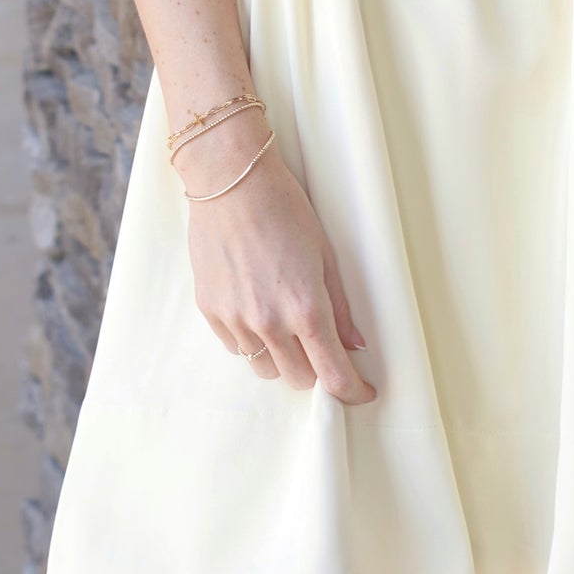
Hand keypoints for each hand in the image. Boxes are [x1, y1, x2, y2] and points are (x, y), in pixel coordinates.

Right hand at [178, 113, 376, 404]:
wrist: (230, 181)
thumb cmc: (285, 208)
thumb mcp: (324, 253)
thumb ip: (339, 306)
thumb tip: (354, 344)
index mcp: (306, 307)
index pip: (333, 374)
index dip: (352, 391)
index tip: (362, 392)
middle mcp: (270, 322)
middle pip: (299, 379)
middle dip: (316, 369)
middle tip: (321, 344)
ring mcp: (236, 320)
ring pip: (265, 369)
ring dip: (282, 357)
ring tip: (285, 322)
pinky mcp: (211, 312)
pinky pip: (236, 347)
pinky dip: (252, 340)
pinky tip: (256, 308)